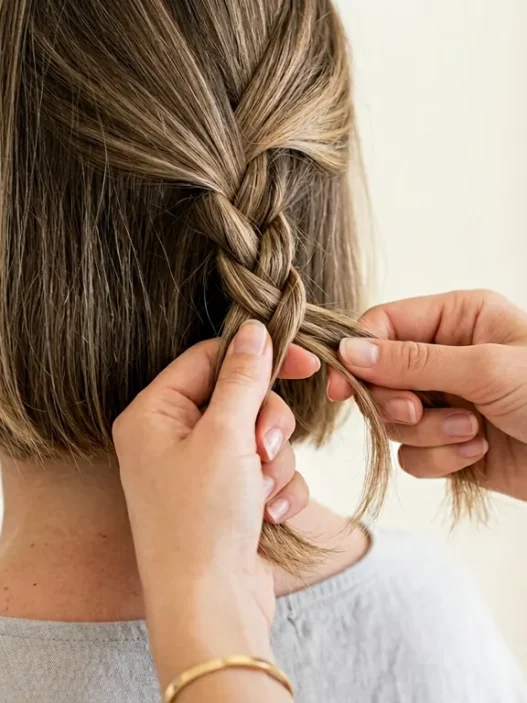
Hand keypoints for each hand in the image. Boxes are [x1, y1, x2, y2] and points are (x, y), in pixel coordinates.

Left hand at [112, 321, 317, 660]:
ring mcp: (201, 469)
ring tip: (260, 493)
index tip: (305, 360)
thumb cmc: (202, 520)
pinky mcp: (228, 496)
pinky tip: (267, 515)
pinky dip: (276, 489)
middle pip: (240, 397)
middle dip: (266, 423)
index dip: (258, 357)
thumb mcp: (225, 436)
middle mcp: (173, 438)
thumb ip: (243, 377)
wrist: (211, 606)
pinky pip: (267, 469)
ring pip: (260, 434)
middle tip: (264, 448)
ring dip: (274, 461)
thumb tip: (254, 331)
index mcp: (154, 414)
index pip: (210, 359)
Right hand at [327, 290, 526, 501]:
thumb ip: (413, 361)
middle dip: (399, 401)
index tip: (343, 386)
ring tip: (474, 431)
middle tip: (420, 410)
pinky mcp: (450, 443)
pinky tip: (480, 453)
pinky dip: (442, 459)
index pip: (384, 326)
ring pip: (395, 420)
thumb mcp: (486, 367)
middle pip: (381, 377)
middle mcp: (447, 357)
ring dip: (430, 433)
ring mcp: (447, 401)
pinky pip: (414, 454)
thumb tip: (348, 351)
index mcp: (458, 319)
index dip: (358, 354)